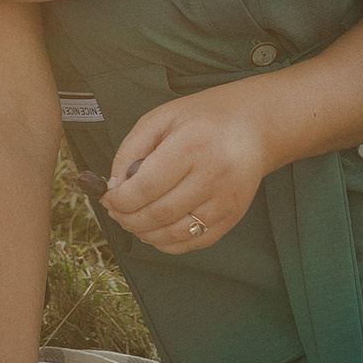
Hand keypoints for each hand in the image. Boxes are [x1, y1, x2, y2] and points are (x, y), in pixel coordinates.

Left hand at [102, 95, 269, 252]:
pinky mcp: (233, 216)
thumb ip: (131, 149)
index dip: (120, 200)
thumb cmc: (202, 119)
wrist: (254, 126)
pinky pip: (194, 242)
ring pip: (174, 234)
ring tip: (132, 221)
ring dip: (144, 234)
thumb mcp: (161, 118)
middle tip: (116, 212)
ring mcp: (227, 200)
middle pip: (158, 214)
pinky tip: (155, 229)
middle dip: (127, 219)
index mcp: (193, 144)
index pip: (146, 187)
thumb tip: (114, 187)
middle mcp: (214, 174)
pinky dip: (167, 243)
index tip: (108, 198)